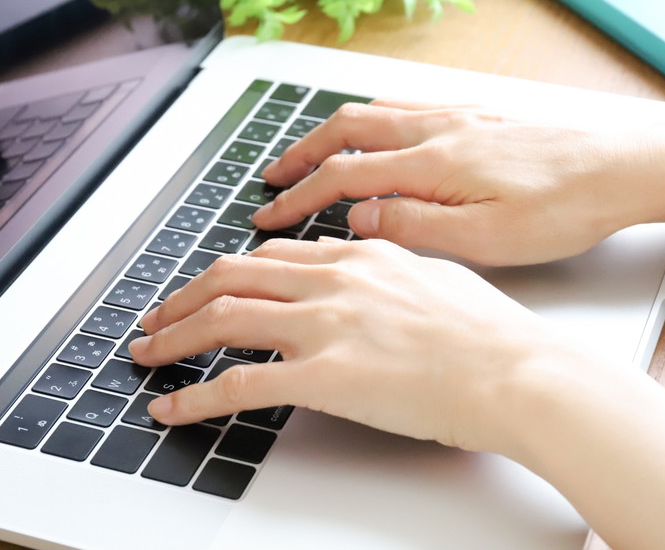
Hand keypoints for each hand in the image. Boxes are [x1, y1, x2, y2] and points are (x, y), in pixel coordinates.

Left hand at [131, 238, 550, 452]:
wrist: (518, 371)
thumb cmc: (492, 335)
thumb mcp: (437, 276)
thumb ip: (390, 269)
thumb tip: (367, 269)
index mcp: (360, 254)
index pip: (274, 254)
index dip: (232, 272)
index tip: (212, 287)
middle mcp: (333, 279)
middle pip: (231, 275)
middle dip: (184, 296)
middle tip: (158, 314)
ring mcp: (325, 325)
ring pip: (222, 319)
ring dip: (172, 336)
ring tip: (146, 354)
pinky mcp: (323, 377)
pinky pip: (239, 384)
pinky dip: (194, 397)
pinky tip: (172, 409)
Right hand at [252, 99, 664, 264]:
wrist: (628, 164)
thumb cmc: (568, 207)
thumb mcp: (489, 237)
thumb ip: (415, 225)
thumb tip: (358, 218)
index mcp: (434, 162)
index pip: (343, 176)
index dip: (298, 198)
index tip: (269, 215)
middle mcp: (438, 128)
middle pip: (346, 130)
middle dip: (299, 154)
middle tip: (271, 178)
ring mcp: (457, 115)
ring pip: (373, 113)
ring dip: (330, 135)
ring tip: (307, 156)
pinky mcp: (477, 114)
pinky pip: (404, 107)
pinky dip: (369, 121)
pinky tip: (374, 134)